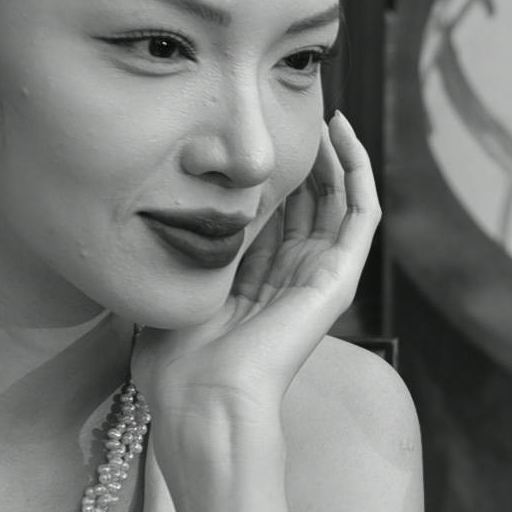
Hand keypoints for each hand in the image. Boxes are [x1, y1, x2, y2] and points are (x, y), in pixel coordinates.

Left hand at [131, 111, 378, 423]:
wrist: (205, 401)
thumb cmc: (177, 366)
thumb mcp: (170, 292)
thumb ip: (170, 258)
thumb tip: (151, 215)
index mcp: (255, 285)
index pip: (271, 216)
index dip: (267, 174)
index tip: (254, 133)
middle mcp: (292, 279)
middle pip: (309, 203)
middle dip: (304, 156)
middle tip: (293, 110)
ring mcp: (320, 278)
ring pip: (339, 200)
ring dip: (334, 154)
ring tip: (322, 112)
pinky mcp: (339, 277)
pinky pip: (360, 213)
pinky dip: (355, 169)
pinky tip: (338, 132)